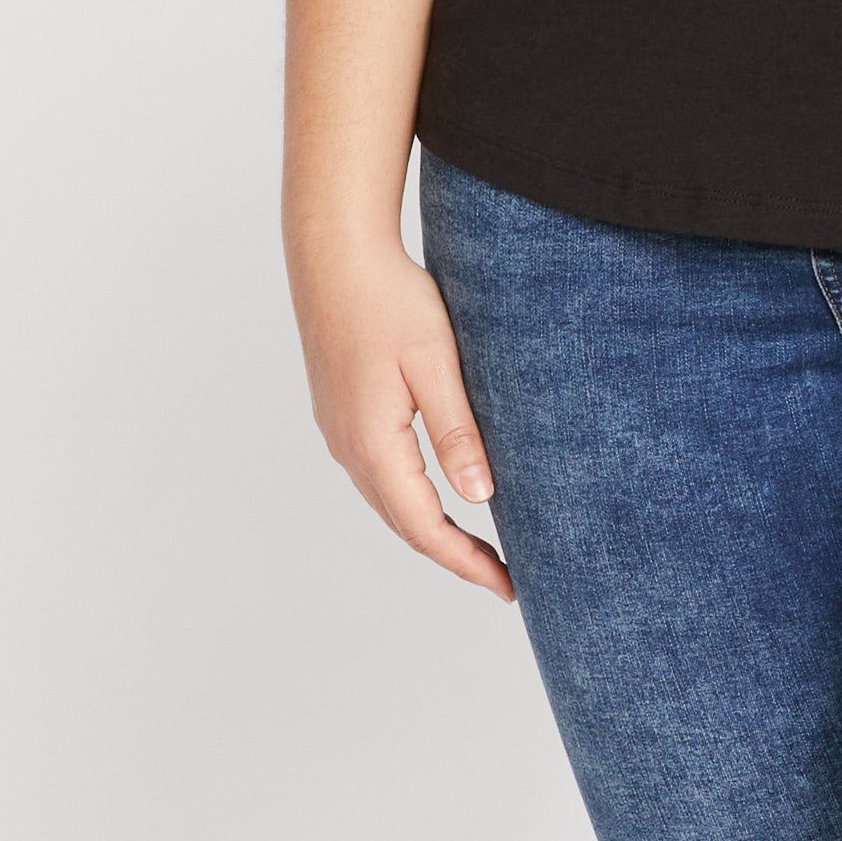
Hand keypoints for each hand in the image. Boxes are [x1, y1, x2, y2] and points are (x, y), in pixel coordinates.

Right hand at [292, 227, 511, 598]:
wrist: (334, 254)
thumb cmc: (389, 299)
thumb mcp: (436, 363)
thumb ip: (456, 432)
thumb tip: (478, 497)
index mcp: (374, 442)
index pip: (425, 526)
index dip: (467, 562)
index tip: (507, 586)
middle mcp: (349, 447)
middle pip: (404, 525)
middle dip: (453, 557)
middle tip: (502, 578)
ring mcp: (339, 432)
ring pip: (389, 503)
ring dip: (431, 531)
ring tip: (477, 549)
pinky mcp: (340, 414)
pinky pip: (379, 477)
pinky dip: (412, 502)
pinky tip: (438, 497)